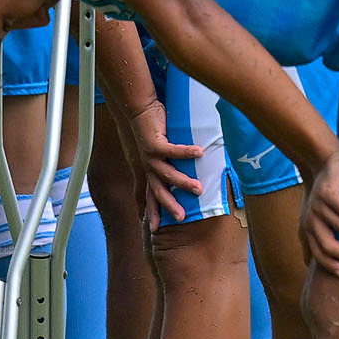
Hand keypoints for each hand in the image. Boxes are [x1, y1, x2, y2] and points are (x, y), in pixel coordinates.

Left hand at [118, 99, 204, 229]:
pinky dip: (186, 152)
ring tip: (199, 189)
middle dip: (169, 206)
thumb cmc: (153, 128)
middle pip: (159, 191)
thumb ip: (173, 161)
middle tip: (182, 218)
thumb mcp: (161, 150)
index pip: (150, 196)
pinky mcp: (154, 143)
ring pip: (168, 174)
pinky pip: (173, 150)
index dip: (152, 212)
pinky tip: (200, 152)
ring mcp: (150, 156)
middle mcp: (148, 166)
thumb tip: (195, 166)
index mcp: (149, 171)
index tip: (154, 229)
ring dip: (183, 183)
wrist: (139, 108)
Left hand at [299, 148, 338, 278]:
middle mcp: (311, 219)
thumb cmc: (330, 190)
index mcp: (309, 227)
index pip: (318, 253)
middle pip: (329, 245)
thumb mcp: (325, 212)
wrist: (323, 158)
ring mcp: (318, 206)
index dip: (331, 265)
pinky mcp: (328, 193)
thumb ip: (331, 230)